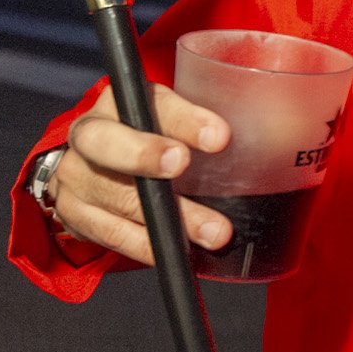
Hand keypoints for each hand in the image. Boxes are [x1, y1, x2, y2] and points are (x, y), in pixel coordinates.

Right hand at [49, 85, 234, 265]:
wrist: (92, 165)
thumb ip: (206, 125)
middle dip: (144, 154)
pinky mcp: (74, 215)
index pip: (150, 102)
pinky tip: (176, 250)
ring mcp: (75, 177)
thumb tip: (278, 136)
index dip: (184, 119)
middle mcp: (88, 135)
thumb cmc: (148, 138)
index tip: (219, 137)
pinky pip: (110, 234)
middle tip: (182, 165)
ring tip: (212, 232)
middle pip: (106, 142)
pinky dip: (146, 245)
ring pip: (115, 196)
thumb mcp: (173, 119)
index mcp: (120, 101)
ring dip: (165, 218)